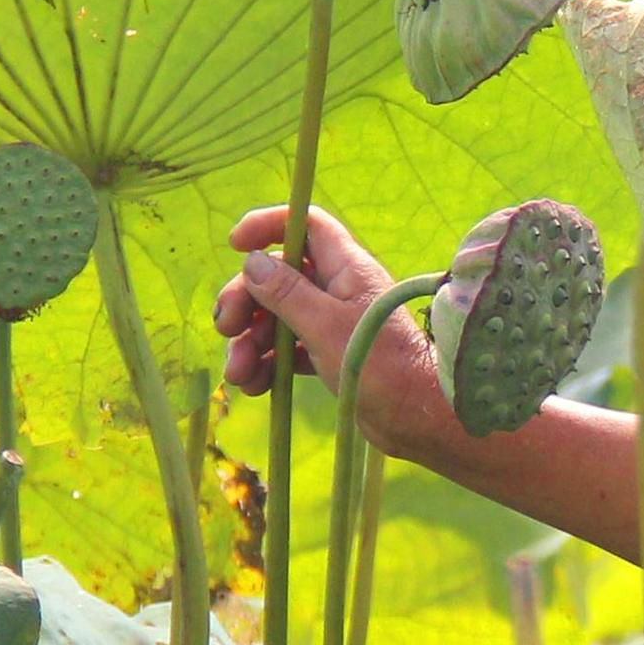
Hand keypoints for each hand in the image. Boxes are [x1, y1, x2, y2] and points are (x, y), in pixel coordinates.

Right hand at [214, 207, 443, 451]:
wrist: (417, 419)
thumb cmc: (380, 366)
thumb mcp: (326, 325)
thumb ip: (287, 292)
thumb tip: (254, 260)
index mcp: (346, 267)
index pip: (305, 225)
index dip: (269, 225)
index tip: (236, 244)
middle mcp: (339, 289)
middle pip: (277, 276)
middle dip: (246, 300)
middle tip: (226, 327)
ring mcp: (333, 323)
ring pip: (277, 317)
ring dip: (250, 342)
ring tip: (239, 375)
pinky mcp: (329, 355)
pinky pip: (287, 350)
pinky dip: (267, 364)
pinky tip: (254, 387)